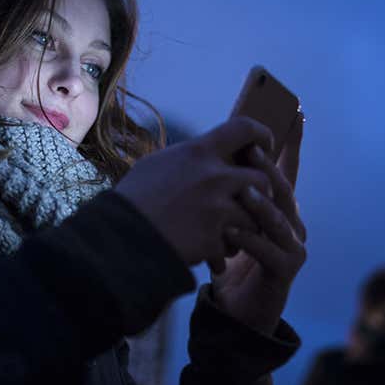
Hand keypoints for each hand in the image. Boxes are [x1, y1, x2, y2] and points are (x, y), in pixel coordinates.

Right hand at [115, 116, 274, 268]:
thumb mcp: (158, 165)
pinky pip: (234, 246)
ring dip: (247, 225)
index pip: (244, 128)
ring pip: (255, 215)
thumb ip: (189, 158)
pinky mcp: (213, 239)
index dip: (261, 134)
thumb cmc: (132, 199)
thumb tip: (208, 152)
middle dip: (262, 191)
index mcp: (198, 152)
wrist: (117, 237)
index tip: (266, 146)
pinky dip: (225, 253)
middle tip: (255, 201)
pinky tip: (213, 256)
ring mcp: (215, 209)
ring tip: (232, 233)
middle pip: (262, 177)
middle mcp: (213, 176)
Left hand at [211, 112, 306, 334]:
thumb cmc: (230, 258)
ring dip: (260, 203)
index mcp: (280, 206)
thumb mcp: (227, 216)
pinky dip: (247, 239)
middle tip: (253, 150)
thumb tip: (215, 148)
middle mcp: (293, 222)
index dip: (292, 141)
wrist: (234, 310)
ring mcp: (293, 246)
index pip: (288, 167)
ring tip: (241, 191)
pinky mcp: (285, 270)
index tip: (296, 111)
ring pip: (278, 218)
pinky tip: (229, 232)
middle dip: (268, 168)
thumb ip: (229, 189)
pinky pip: (266, 250)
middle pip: (283, 188)